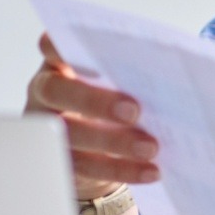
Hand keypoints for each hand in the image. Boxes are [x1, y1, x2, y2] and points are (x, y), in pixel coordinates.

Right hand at [24, 33, 160, 199]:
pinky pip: (89, 169)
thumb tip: (169, 71)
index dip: (61, 46)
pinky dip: (123, 169)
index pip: (51, 47)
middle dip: (95, 102)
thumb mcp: (112, 79)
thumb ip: (125, 71)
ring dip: (115, 142)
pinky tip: (151, 170)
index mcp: (58, 64)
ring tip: (151, 147)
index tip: (88, 45)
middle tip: (133, 110)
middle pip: (57, 93)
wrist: (93, 148)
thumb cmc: (107, 97)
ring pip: (73, 136)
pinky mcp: (61, 163)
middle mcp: (45, 93)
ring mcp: (48, 130)